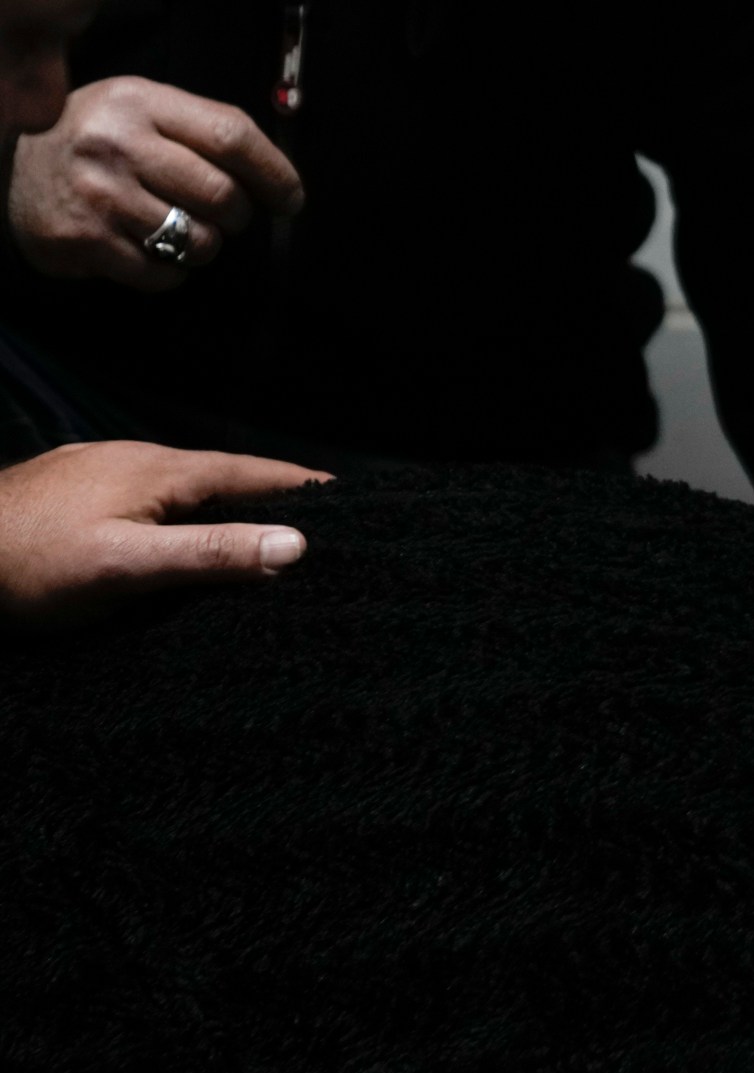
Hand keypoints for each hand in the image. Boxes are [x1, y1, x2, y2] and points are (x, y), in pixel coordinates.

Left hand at [0, 441, 326, 623]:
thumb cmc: (27, 565)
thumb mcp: (126, 567)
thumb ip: (211, 553)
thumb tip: (298, 542)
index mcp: (156, 470)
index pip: (253, 472)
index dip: (306, 488)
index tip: (356, 502)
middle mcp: (132, 460)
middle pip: (222, 478)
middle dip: (273, 500)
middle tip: (322, 527)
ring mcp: (100, 474)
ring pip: (184, 490)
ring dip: (227, 510)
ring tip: (262, 538)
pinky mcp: (74, 495)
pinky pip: (150, 501)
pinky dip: (184, 518)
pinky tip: (181, 541)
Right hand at [11, 76, 304, 290]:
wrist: (12, 173)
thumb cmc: (99, 144)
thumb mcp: (141, 113)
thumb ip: (202, 132)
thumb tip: (279, 180)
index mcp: (139, 102)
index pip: (232, 135)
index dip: (275, 174)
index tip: (290, 198)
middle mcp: (116, 144)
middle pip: (224, 196)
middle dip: (238, 216)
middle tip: (226, 215)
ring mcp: (99, 194)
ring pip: (200, 241)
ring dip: (204, 245)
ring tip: (177, 228)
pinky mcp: (86, 240)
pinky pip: (165, 274)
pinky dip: (171, 270)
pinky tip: (147, 247)